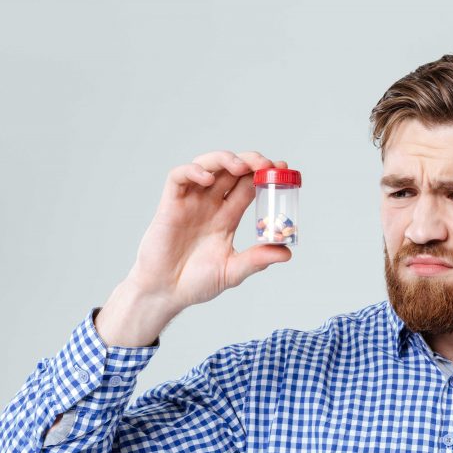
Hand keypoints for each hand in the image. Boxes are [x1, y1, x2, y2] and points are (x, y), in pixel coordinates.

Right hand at [125, 150, 292, 314]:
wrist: (165, 293)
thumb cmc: (196, 283)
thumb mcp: (233, 271)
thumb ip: (256, 260)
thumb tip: (286, 253)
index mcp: (227, 217)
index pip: (248, 186)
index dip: (264, 174)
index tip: (282, 168)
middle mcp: (210, 205)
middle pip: (231, 171)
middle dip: (250, 161)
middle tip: (266, 164)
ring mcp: (190, 202)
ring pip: (207, 166)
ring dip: (225, 159)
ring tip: (240, 166)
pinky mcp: (170, 205)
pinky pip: (178, 178)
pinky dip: (192, 171)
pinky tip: (208, 179)